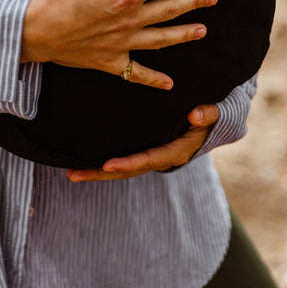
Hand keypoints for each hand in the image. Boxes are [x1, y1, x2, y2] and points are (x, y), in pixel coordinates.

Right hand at [21, 0, 217, 89]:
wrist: (33, 30)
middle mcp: (130, 20)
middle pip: (168, 9)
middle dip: (193, 2)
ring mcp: (122, 43)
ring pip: (160, 40)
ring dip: (182, 35)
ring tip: (202, 31)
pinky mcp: (110, 61)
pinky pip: (136, 73)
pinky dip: (153, 79)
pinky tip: (169, 83)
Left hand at [66, 104, 219, 181]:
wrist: (213, 123)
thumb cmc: (212, 115)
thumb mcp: (215, 113)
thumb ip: (208, 114)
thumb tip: (196, 115)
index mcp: (175, 151)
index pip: (148, 159)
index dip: (128, 163)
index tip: (108, 164)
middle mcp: (160, 158)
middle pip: (127, 170)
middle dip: (100, 174)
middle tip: (73, 174)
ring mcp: (151, 156)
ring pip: (122, 168)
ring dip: (97, 172)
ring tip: (71, 173)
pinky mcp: (145, 150)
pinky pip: (123, 160)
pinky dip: (105, 164)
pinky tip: (85, 161)